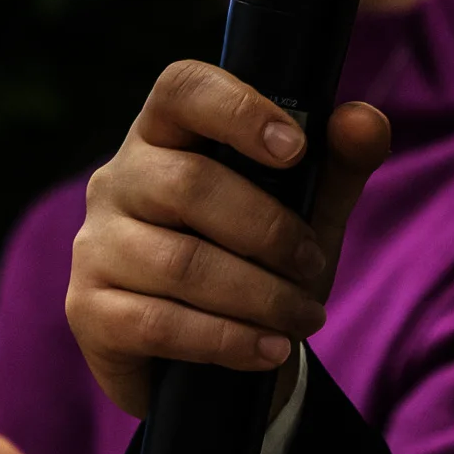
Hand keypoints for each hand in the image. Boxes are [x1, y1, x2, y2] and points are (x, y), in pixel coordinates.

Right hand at [66, 59, 390, 417]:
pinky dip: (228, 340)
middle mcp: (117, 179)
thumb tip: (364, 120)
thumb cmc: (257, 262)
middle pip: (189, 184)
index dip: (237, 109)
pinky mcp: (89, 309)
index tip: (296, 148)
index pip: (182, 88)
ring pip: (180, 262)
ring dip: (259, 295)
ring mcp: (95, 244)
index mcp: (165, 134)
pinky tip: (269, 350)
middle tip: (313, 265)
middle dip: (269, 230)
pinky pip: (160, 322)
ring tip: (304, 317)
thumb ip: (340, 164)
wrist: (215, 365)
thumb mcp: (307, 211)